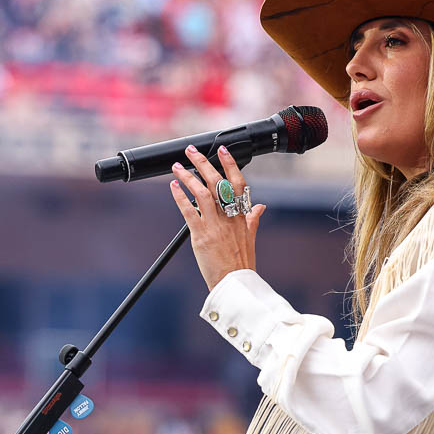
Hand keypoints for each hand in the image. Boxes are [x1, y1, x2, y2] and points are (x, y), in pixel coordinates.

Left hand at [168, 143, 266, 291]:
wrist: (234, 283)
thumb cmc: (241, 263)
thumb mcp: (251, 238)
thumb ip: (253, 219)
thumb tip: (260, 207)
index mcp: (241, 216)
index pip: (237, 183)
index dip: (230, 164)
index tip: (222, 150)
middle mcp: (228, 217)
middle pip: (216, 183)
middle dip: (203, 163)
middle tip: (191, 151)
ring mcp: (215, 226)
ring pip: (201, 193)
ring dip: (187, 177)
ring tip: (177, 166)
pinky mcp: (201, 236)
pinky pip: (189, 211)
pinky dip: (180, 197)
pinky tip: (173, 186)